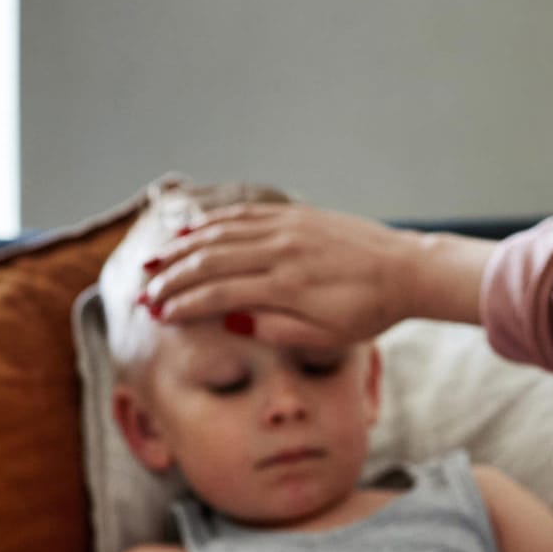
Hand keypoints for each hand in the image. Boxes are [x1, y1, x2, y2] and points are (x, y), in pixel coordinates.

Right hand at [140, 182, 426, 346]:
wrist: (407, 270)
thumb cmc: (370, 311)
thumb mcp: (326, 337)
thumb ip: (277, 330)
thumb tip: (231, 321)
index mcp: (287, 286)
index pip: (219, 293)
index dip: (183, 304)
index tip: (159, 315)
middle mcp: (282, 251)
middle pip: (210, 260)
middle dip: (172, 277)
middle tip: (145, 293)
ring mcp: (288, 227)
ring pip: (221, 233)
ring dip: (183, 247)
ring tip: (154, 261)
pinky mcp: (297, 215)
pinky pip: (244, 214)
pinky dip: (213, 222)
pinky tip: (192, 231)